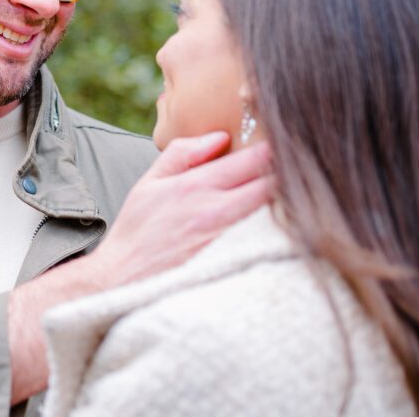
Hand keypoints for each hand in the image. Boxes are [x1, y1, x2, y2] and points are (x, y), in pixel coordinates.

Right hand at [88, 131, 273, 287]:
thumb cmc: (137, 233)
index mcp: (197, 186)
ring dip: (287, 201)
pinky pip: (271, 242)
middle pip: (276, 185)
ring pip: (279, 214)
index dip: (276, 148)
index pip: (255, 159)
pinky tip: (280, 226)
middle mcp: (219, 212)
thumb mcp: (149, 183)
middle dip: (288, 173)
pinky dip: (280, 230)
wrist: (123, 282)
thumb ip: (183, 153)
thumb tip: (220, 136)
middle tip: (295, 169)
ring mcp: (231, 241)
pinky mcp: (237, 265)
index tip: (283, 144)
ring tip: (290, 195)